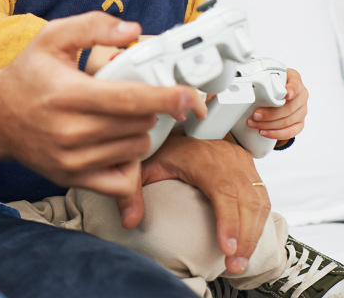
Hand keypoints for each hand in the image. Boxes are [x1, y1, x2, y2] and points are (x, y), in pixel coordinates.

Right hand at [0, 13, 202, 201]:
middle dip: (151, 108)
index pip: (130, 100)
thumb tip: (133, 31)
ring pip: (135, 150)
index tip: (189, 95)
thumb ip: (93, 26)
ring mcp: (71, 160)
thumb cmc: (28, 74)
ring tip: (123, 115)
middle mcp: (69, 131)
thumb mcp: (52, 37)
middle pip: (139, 125)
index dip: (166, 97)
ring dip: (141, 132)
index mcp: (67, 94)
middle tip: (141, 95)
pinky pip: (123, 180)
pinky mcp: (72, 179)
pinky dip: (131, 162)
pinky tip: (118, 143)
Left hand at [116, 135, 270, 274]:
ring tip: (241, 260)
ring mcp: (238, 158)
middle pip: (246, 199)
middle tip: (234, 265)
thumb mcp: (141, 166)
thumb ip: (133, 192)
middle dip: (244, 237)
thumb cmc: (159, 147)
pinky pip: (261, 195)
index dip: (229, 221)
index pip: (222, 190)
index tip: (227, 249)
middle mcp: (224, 154)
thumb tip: (130, 221)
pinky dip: (258, 221)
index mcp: (200, 155)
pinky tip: (248, 240)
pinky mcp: (247, 163)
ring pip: (259, 199)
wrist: (173, 126)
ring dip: (254, 233)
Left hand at [245, 68, 306, 140]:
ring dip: (269, 124)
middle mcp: (301, 95)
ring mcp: (302, 110)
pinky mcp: (300, 122)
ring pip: (288, 121)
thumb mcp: (268, 74)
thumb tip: (241, 79)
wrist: (278, 90)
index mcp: (294, 80)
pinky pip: (291, 131)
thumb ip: (260, 75)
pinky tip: (264, 132)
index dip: (292, 89)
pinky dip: (276, 133)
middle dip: (270, 113)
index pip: (296, 83)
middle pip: (289, 107)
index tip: (286, 94)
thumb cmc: (271, 81)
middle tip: (255, 115)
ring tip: (254, 124)